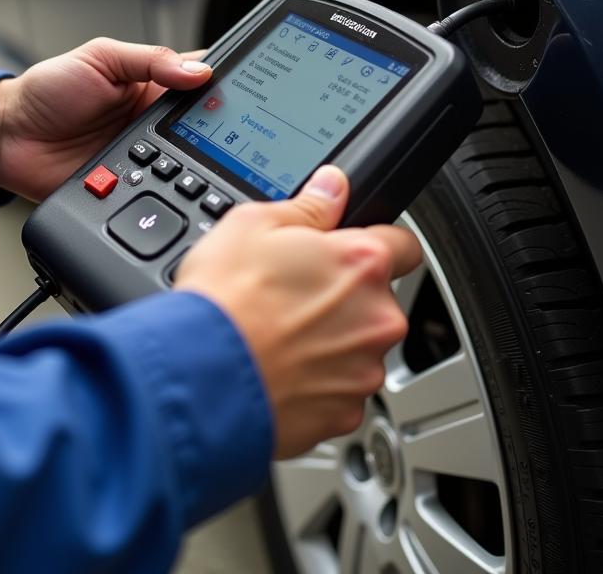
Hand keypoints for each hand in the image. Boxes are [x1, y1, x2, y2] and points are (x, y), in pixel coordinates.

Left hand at [0, 39, 211, 200]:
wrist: (8, 137)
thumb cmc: (48, 90)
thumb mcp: (100, 57)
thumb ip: (149, 60)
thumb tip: (199, 72)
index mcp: (154, 84)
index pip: (203, 80)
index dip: (224, 83)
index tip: (244, 89)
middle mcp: (155, 122)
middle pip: (205, 127)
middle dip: (218, 129)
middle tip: (227, 128)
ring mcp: (145, 156)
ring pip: (188, 163)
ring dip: (192, 161)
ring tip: (194, 154)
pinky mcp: (129, 185)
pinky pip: (156, 191)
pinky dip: (164, 190)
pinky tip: (166, 183)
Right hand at [175, 166, 420, 458]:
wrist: (199, 379)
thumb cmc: (223, 303)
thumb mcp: (253, 224)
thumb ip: (308, 206)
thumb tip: (332, 187)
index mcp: (361, 263)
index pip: (403, 244)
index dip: (376, 244)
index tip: (352, 252)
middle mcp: (376, 318)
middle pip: (376, 301)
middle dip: (344, 298)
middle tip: (294, 295)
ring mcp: (363, 370)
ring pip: (358, 348)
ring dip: (331, 342)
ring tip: (278, 335)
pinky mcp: (344, 415)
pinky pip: (339, 391)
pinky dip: (316, 383)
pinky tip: (278, 368)